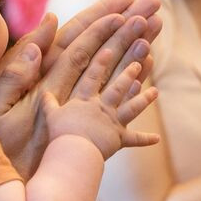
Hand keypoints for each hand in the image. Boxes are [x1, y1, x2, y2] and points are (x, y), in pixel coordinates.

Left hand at [0, 0, 161, 175]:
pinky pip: (116, 101)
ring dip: (136, 46)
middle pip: (102, 46)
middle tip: (153, 4)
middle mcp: (63, 84)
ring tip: (158, 27)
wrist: (1, 185)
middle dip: (127, 24)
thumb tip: (42, 30)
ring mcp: (77, 103)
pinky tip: (148, 69)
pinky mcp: (86, 125)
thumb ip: (17, 70)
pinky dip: (135, 84)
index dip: (100, 17)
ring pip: (113, 68)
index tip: (124, 1)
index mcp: (42, 75)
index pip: (77, 37)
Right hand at [42, 48, 159, 159]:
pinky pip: (134, 139)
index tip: (110, 48)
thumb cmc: (60, 134)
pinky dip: (145, 139)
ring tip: (155, 91)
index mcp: (84, 100)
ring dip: (144, 98)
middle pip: (118, 86)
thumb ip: (48, 103)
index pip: (93, 76)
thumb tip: (43, 91)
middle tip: (139, 61)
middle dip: (129, 72)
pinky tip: (156, 138)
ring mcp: (113, 122)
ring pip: (132, 106)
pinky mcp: (119, 139)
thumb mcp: (51, 115)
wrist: (74, 151)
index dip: (101, 62)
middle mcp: (102, 107)